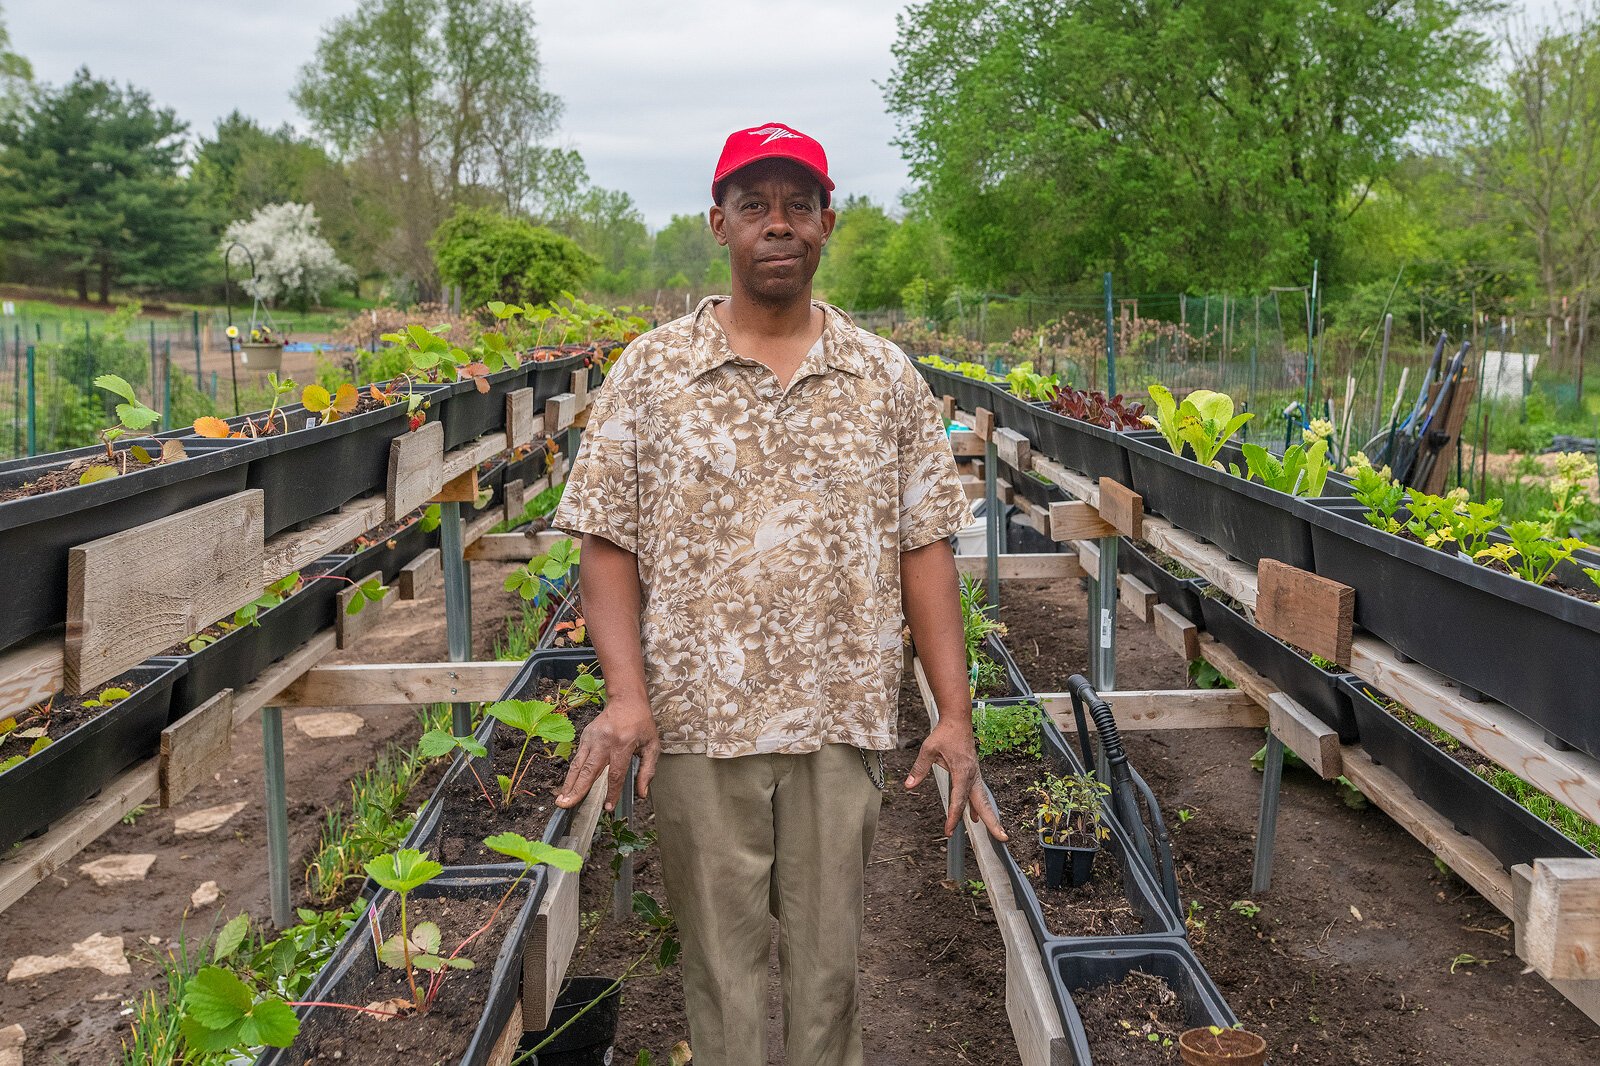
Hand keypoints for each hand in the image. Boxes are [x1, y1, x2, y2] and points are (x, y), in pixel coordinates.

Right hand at [555, 697, 660, 811]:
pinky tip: (567, 787)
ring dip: (569, 784)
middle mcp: (604, 741)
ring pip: (578, 765)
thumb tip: (641, 794)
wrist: (626, 700)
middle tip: (566, 805)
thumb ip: (648, 770)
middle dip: (577, 790)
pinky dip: (572, 773)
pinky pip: (577, 758)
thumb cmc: (641, 724)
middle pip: (589, 770)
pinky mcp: (584, 736)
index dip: (611, 792)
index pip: (615, 773)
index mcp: (623, 744)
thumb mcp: (652, 746)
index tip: (607, 807)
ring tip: (561, 800)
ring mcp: (592, 738)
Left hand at [904, 718, 1007, 840]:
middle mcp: (972, 775)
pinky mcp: (974, 773)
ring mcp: (975, 774)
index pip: (958, 800)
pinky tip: (974, 816)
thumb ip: (919, 769)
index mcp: (962, 771)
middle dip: (992, 821)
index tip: (949, 831)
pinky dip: (978, 806)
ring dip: (989, 815)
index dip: (953, 817)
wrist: (958, 720)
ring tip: (996, 832)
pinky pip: (978, 793)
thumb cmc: (944, 734)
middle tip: (1002, 838)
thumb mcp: (928, 750)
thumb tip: (909, 786)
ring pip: (983, 799)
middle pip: (982, 803)